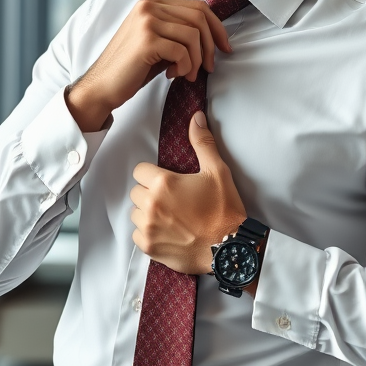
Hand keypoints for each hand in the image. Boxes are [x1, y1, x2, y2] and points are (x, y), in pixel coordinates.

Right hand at [66, 0, 230, 131]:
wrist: (102, 86)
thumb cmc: (132, 68)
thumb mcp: (157, 42)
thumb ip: (178, 31)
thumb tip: (213, 34)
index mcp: (152, 3)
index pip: (197, 6)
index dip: (217, 28)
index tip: (224, 48)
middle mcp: (149, 6)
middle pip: (199, 17)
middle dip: (211, 45)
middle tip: (209, 67)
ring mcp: (147, 21)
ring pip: (193, 35)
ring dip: (197, 60)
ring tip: (187, 75)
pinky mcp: (147, 40)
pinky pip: (183, 52)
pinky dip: (185, 67)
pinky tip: (172, 75)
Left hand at [129, 111, 245, 273]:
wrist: (229, 249)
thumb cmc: (224, 210)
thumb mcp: (217, 172)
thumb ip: (202, 142)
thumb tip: (196, 116)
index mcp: (163, 183)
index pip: (139, 171)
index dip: (152, 174)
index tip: (167, 181)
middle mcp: (151, 204)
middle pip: (136, 192)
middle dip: (150, 193)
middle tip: (171, 199)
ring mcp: (148, 227)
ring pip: (135, 213)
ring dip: (147, 213)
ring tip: (169, 216)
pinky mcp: (149, 247)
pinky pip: (137, 234)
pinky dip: (148, 233)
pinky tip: (167, 232)